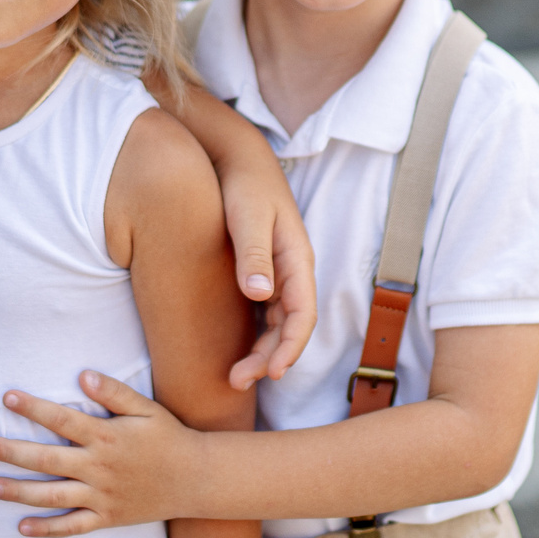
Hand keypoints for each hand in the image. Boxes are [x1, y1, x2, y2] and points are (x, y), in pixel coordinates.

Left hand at [0, 374, 199, 534]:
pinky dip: (48, 530)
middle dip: (11, 452)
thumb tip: (83, 375)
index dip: (33, 408)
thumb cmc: (168, 438)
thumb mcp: (146, 409)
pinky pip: (73, 527)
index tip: (7, 397)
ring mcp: (102, 496)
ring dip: (19, 492)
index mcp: (107, 436)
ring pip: (54, 496)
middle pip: (48, 460)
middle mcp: (100, 467)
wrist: (196, 479)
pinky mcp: (108, 517)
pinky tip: (22, 528)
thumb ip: (114, 393)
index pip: (63, 421)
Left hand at [214, 154, 316, 390]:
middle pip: (291, 326)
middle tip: (239, 381)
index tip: (271, 373)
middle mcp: (292, 269)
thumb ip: (254, 253)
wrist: (235, 156)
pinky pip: (266, 312)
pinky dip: (256, 334)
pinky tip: (235, 348)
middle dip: (270, 358)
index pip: (303, 314)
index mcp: (297, 258)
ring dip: (262, 351)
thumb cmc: (242, 183)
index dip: (290, 348)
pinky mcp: (262, 269)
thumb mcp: (247, 215)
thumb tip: (260, 294)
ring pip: (278, 323)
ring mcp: (278, 271)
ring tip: (235, 375)